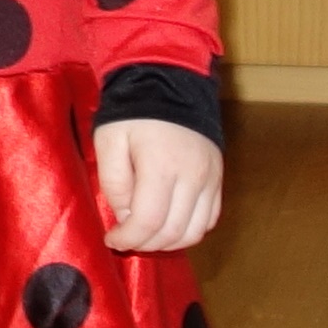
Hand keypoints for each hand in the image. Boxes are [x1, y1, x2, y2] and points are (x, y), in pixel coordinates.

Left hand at [96, 119, 222, 252]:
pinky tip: (168, 225)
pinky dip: (189, 231)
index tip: (111, 239)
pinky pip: (209, 219)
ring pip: (195, 232)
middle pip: (173, 232)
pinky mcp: (218, 178)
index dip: (128, 239)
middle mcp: (193, 177)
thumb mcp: (108, 140)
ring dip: (168, 243)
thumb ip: (114, 182)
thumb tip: (126, 217)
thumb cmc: (133, 112)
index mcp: (162, 166)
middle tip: (125, 238)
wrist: (170, 84)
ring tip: (145, 235)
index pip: (149, 221)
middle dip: (144, 244)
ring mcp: (211, 179)